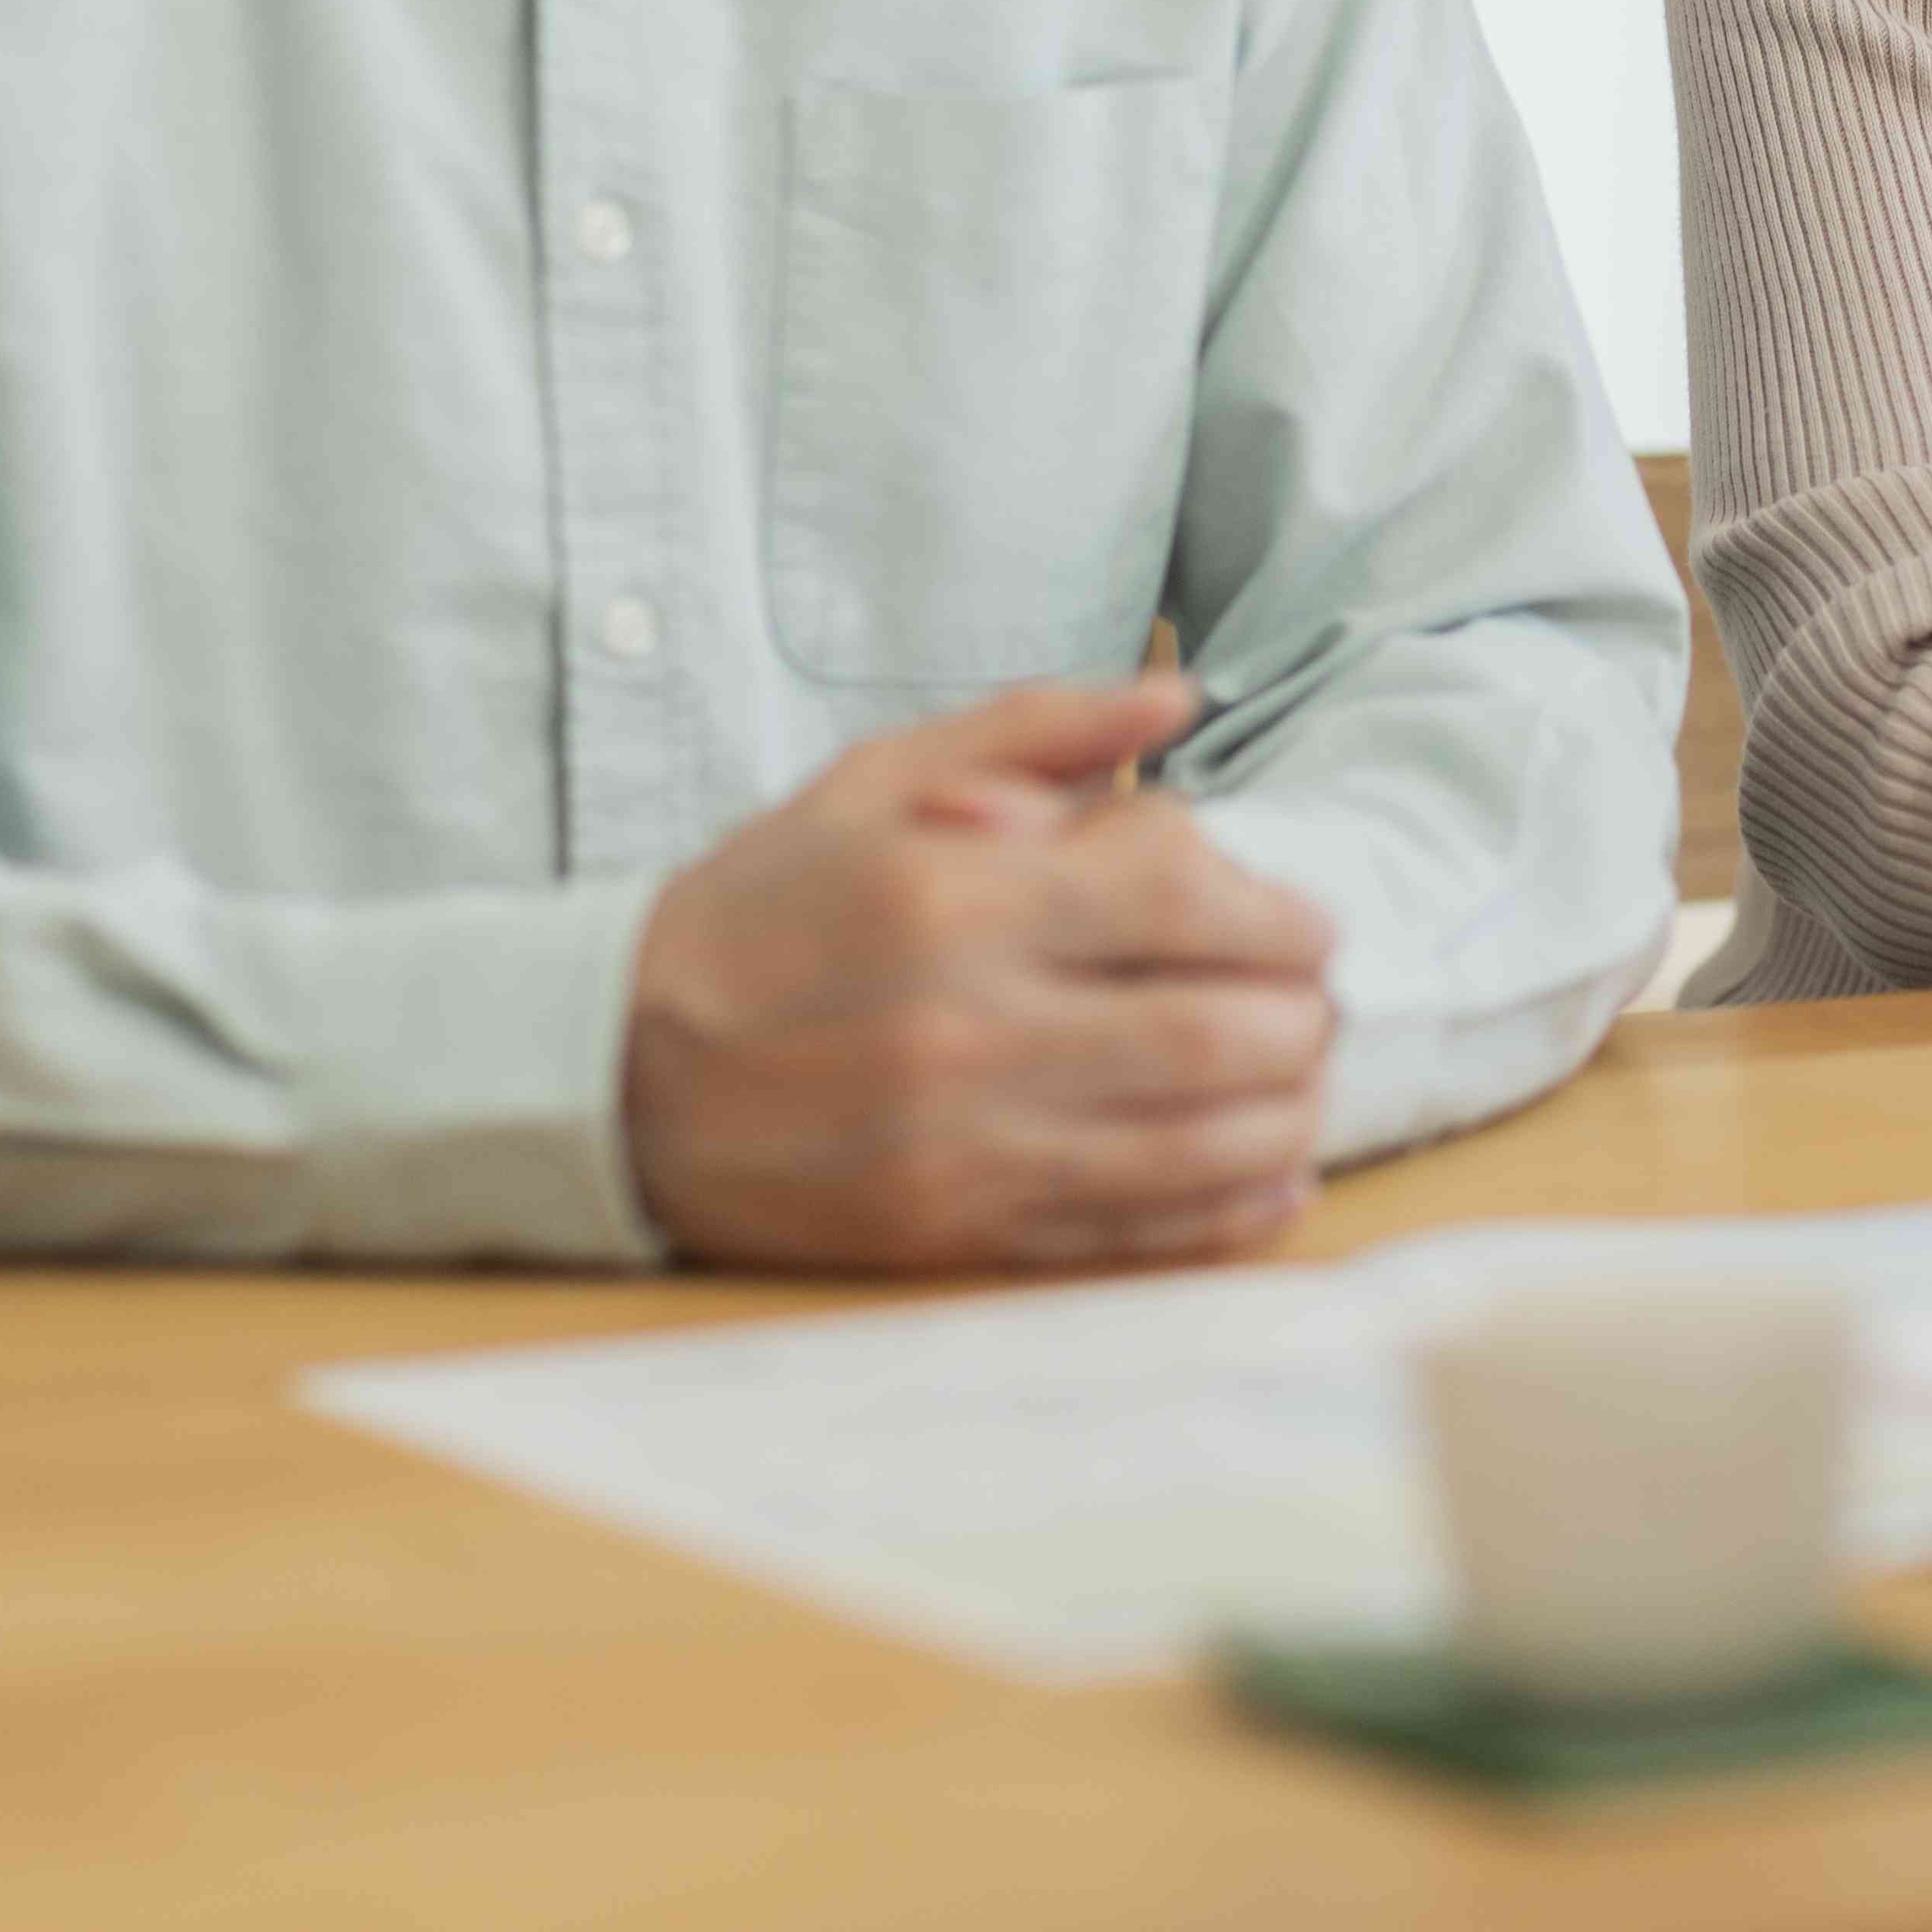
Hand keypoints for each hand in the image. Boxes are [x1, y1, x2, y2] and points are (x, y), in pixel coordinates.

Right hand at [623, 680, 1341, 1273]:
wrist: (610, 1071)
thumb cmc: (761, 912)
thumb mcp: (874, 781)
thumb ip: (1036, 730)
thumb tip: (1178, 696)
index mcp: (955, 901)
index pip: (1188, 909)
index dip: (1285, 920)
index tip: (1309, 927)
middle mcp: (967, 1030)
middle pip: (1221, 1035)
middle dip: (1306, 1020)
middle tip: (1320, 1005)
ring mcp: (963, 1146)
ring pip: (1200, 1144)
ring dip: (1290, 1113)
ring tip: (1305, 1080)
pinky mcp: (953, 1235)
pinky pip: (1138, 1235)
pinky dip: (1234, 1209)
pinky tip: (1277, 1174)